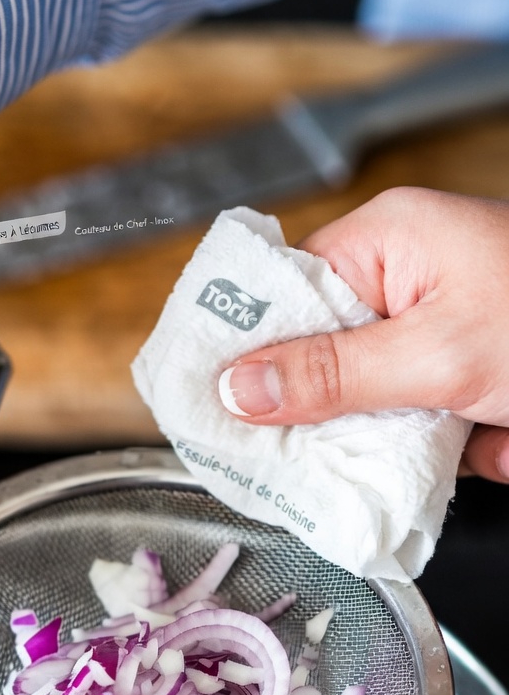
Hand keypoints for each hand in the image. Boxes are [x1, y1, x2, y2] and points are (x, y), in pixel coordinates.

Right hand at [216, 188, 508, 482]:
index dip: (250, 351)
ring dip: (400, 437)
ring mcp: (435, 330)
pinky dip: (441, 449)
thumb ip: (334, 375)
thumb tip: (239, 388)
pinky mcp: (460, 375)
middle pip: (319, 356)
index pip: (284, 294)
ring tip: (436, 441)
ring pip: (369, 402)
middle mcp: (404, 280)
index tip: (217, 406)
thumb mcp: (438, 354)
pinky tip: (477, 446)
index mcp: (387, 241)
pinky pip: (416, 423)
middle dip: (334, 411)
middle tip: (319, 453)